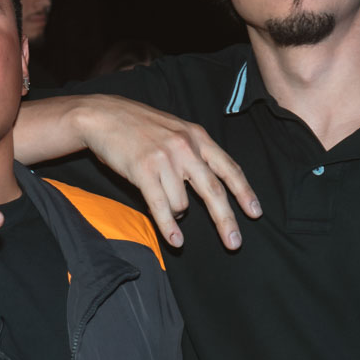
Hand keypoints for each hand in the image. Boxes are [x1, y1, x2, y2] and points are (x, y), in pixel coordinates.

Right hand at [69, 95, 259, 248]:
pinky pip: (161, 206)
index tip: (255, 212)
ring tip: (163, 202)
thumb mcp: (176, 131)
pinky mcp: (143, 171)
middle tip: (234, 243)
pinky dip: (169, 227)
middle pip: (213, 191)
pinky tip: (175, 241)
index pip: (228, 168)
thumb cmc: (139, 126)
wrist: (103, 116)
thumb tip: (209, 186)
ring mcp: (165, 159)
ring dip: (175, 212)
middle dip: (225, 220)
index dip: (244, 192)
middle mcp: (186, 147)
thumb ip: (195, 153)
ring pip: (182, 203)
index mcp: (198, 137)